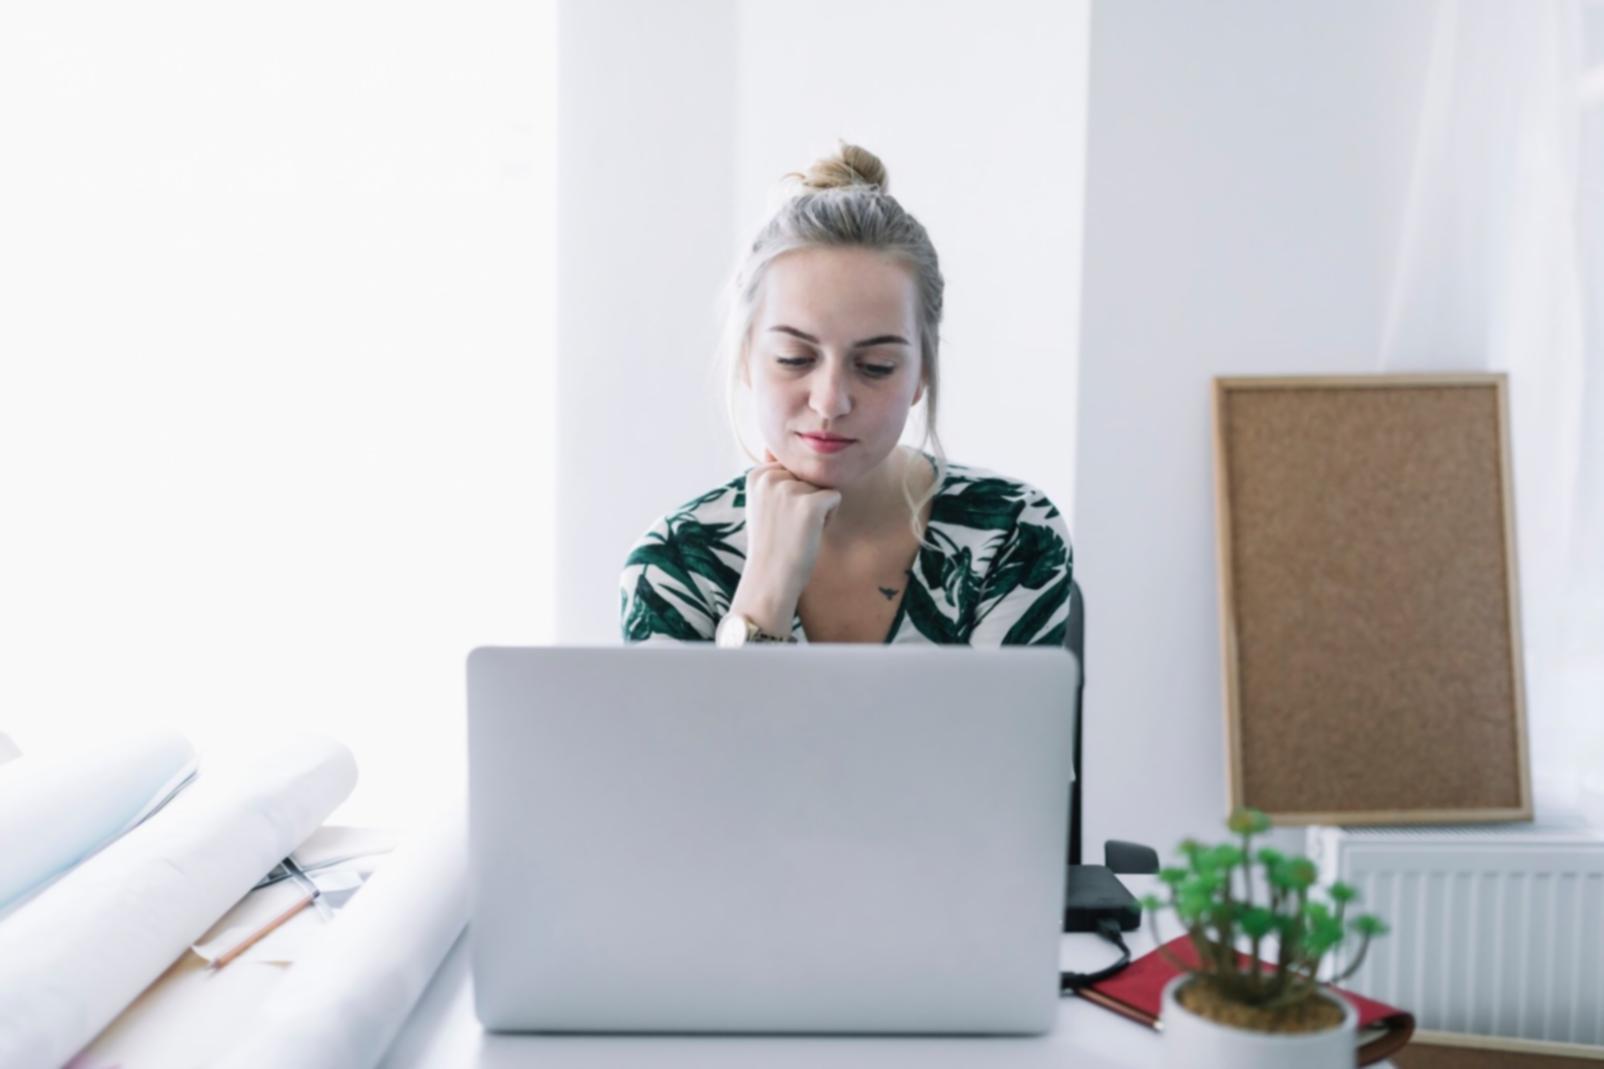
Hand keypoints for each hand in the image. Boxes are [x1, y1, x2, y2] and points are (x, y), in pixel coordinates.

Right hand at [729, 449, 841, 633]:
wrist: (770, 579)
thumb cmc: (771, 544)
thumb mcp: (762, 503)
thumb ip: (771, 475)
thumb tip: (773, 447)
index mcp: (756, 473)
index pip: (793, 468)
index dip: (793, 494)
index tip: (778, 517)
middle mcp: (770, 476)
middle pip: (810, 475)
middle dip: (807, 499)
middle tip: (789, 525)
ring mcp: (789, 489)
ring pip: (823, 486)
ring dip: (818, 509)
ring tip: (797, 530)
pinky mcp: (810, 503)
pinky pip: (835, 497)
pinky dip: (829, 517)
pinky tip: (809, 533)